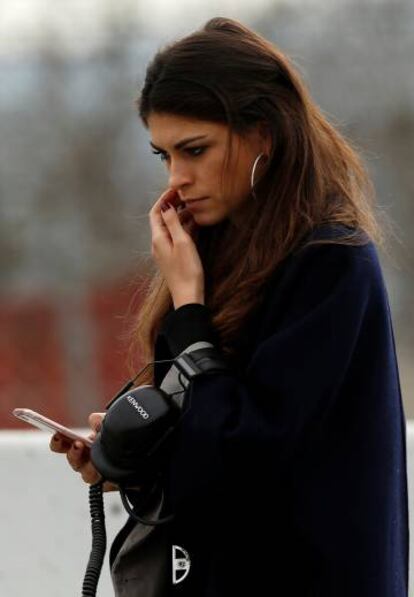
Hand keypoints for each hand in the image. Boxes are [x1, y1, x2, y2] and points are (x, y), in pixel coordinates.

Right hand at [49, 412, 118, 491]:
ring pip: (87, 475)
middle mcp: (86, 461)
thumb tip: (93, 420)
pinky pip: (106, 485)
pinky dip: (108, 478)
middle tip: (78, 444)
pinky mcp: (110, 484)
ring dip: (89, 467)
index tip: (58, 434)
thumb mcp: (112, 425)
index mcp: (82, 445)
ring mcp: (97, 474)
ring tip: (95, 458)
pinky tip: (112, 471)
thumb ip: (103, 421)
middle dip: (73, 454)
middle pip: (74, 462)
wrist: (138, 451)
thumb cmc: (121, 438)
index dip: (58, 442)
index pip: (64, 445)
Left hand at [149, 188, 204, 308]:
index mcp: (158, 238)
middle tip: (186, 196)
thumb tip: (167, 206)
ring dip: (180, 216)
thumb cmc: (187, 270)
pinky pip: (176, 237)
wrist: (188, 296)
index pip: (156, 213)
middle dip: (172, 206)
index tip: (175, 190)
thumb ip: (174, 223)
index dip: (163, 199)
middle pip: (162, 219)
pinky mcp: (173, 257)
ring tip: (193, 207)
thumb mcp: (182, 242)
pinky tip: (195, 224)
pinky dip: (183, 228)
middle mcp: (159, 244)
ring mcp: (166, 251)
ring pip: (170, 228)